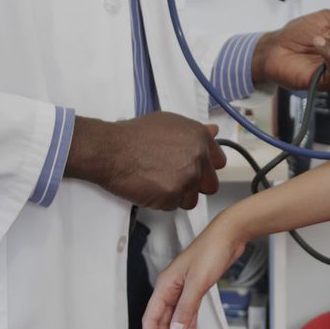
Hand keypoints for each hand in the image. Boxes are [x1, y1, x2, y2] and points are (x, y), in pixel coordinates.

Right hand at [64, 112, 226, 209]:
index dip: (205, 167)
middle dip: (194, 186)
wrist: (111, 149)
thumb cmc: (134, 135)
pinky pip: (172, 206)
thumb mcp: (168, 122)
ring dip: (177, 196)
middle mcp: (198, 157)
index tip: (195, 169)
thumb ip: (195, 131)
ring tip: (157, 182)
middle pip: (210, 185)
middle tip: (173, 179)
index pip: (219, 162)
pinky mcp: (172, 195)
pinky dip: (160, 202)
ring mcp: (187, 177)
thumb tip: (214, 132)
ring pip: (191, 199)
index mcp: (200, 138)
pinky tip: (149, 187)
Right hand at [142, 217, 248, 328]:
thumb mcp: (197, 283)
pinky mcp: (195, 290)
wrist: (229, 237)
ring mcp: (183, 290)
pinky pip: (188, 314)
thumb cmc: (210, 251)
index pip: (152, 318)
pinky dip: (189, 328)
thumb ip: (185, 309)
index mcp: (165, 286)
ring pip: (175, 321)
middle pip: (163, 323)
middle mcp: (171, 289)